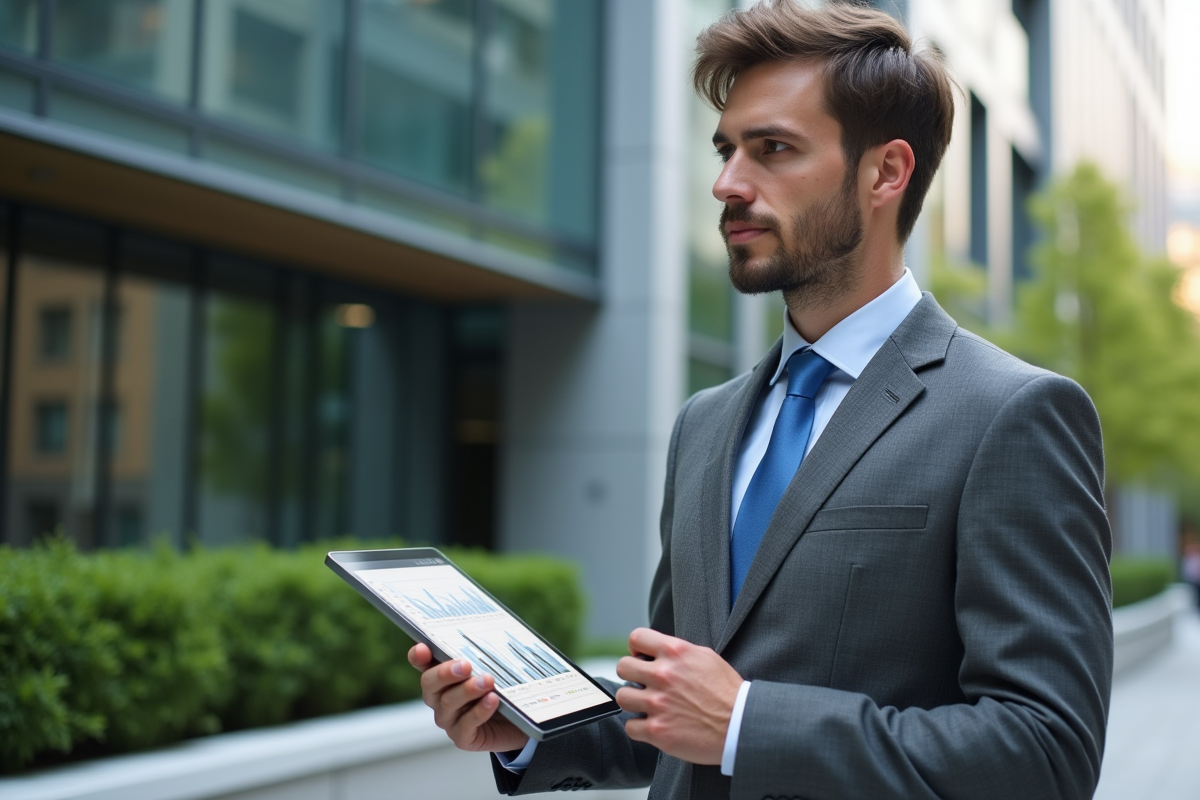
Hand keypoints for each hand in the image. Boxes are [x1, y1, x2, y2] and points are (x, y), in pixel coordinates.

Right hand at [407, 643, 529, 753]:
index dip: (418, 656)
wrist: (521, 721)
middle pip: (430, 683)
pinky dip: (479, 711)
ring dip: (468, 690)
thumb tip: (489, 635)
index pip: (422, 663)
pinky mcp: (463, 738)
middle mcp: (439, 697)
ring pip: (448, 703)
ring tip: (487, 681)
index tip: (422, 648)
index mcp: (442, 675)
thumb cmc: (505, 688)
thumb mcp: (496, 667)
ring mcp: (448, 719)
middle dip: (445, 673)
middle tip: (465, 665)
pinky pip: (466, 725)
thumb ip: (485, 654)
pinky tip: (492, 700)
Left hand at [614, 628, 742, 764]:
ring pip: (622, 697)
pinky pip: (630, 726)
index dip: (636, 648)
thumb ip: (678, 651)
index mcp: (676, 653)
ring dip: (634, 702)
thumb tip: (657, 650)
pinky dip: (639, 728)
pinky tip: (654, 724)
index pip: (636, 638)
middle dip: (632, 676)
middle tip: (645, 684)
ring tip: (650, 706)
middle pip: (623, 667)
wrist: (741, 725)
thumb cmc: (727, 692)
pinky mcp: (657, 730)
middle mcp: (663, 675)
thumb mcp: (706, 657)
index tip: (642, 658)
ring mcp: (658, 703)